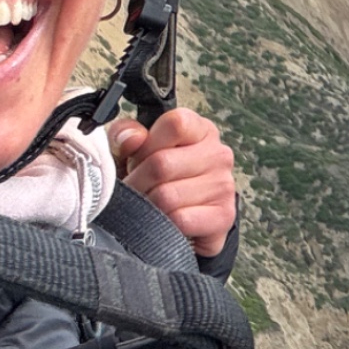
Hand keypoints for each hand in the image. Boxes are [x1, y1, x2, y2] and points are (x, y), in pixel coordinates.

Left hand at [109, 109, 237, 256]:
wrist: (180, 217)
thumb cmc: (155, 177)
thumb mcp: (133, 148)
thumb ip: (125, 134)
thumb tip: (131, 139)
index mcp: (200, 129)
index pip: (175, 124)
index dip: (146, 144)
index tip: (138, 158)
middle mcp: (218, 153)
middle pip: (162, 164)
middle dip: (137, 181)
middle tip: (133, 189)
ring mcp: (223, 185)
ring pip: (167, 197)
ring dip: (146, 206)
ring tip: (147, 204)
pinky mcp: (223, 215)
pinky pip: (180, 221)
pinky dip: (162, 224)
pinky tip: (163, 220)